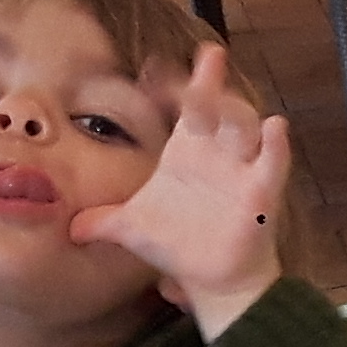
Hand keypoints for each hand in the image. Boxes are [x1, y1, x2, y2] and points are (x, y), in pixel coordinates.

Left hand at [75, 46, 287, 339]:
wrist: (212, 280)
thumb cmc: (178, 246)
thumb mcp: (132, 228)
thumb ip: (102, 220)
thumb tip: (69, 227)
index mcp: (186, 151)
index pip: (184, 105)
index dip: (174, 83)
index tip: (154, 67)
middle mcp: (215, 153)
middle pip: (216, 106)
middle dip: (206, 86)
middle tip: (195, 68)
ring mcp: (241, 170)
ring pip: (246, 126)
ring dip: (235, 108)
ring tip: (217, 95)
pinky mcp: (261, 193)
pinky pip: (274, 163)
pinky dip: (277, 146)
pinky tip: (275, 126)